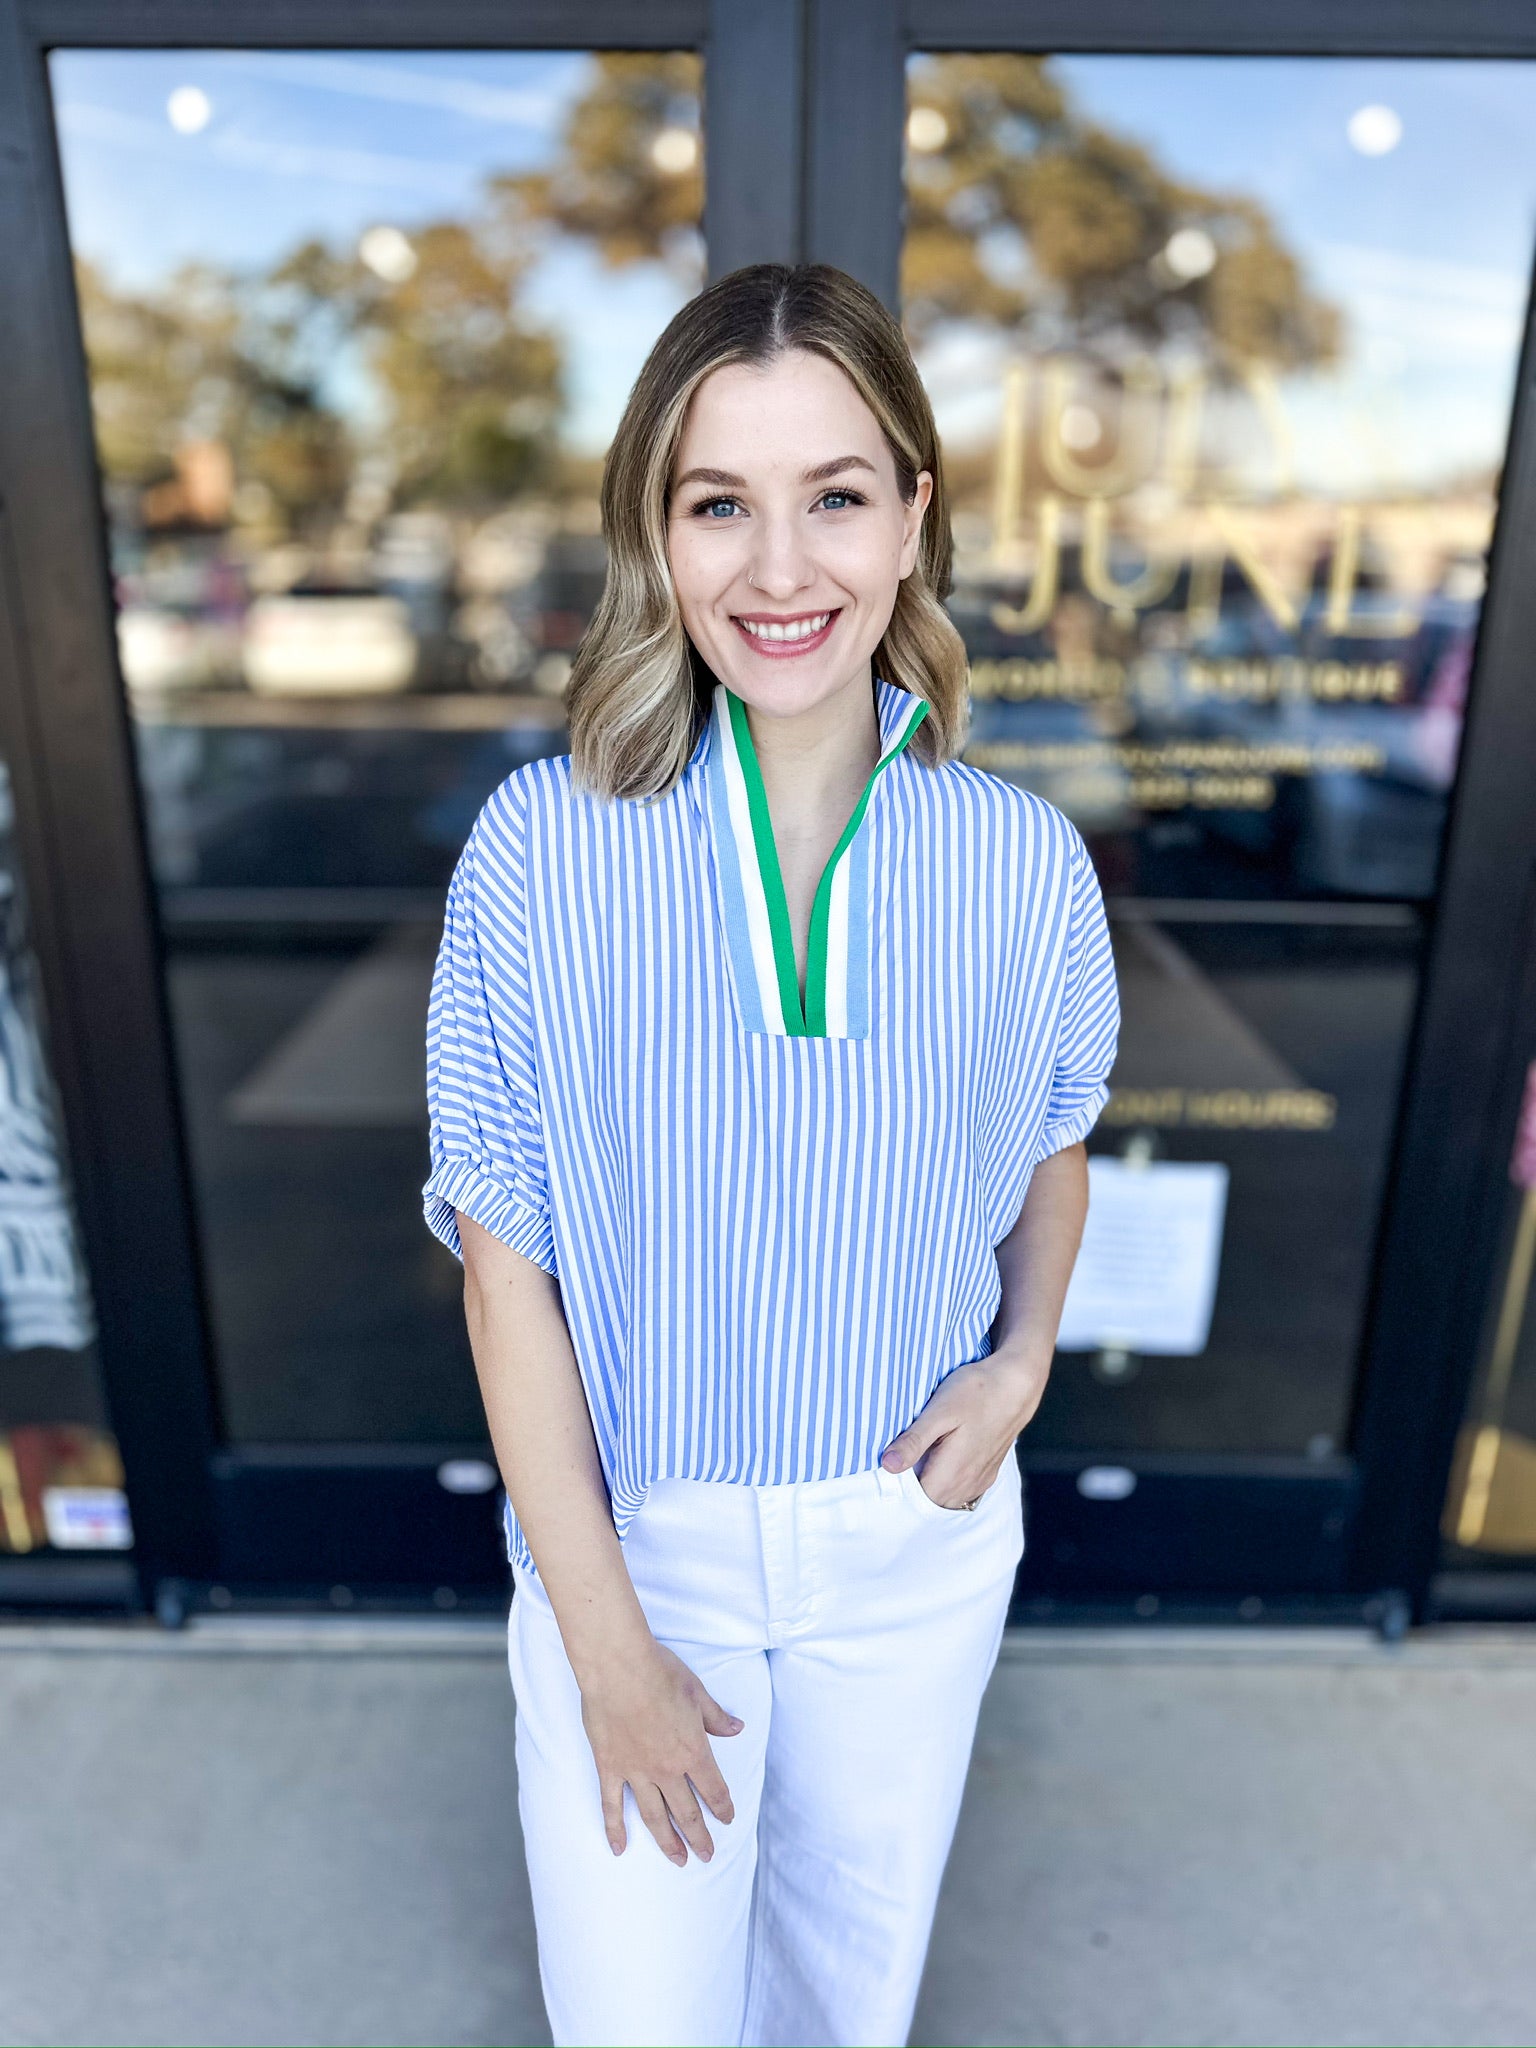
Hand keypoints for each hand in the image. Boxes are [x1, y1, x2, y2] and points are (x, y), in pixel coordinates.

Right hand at [579, 1638, 742, 1864]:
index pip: (713, 1788)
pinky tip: (619, 1848)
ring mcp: (636, 1771)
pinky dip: (615, 1828)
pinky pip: (612, 1804)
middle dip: (699, 1836)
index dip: (722, 1807)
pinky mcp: (609, 1767)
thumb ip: (716, 1717)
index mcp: (692, 1750)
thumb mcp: (697, 1692)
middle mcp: (666, 1769)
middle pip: (686, 1811)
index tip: (728, 1820)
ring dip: (668, 1841)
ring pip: (654, 1816)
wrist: (618, 1666)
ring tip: (678, 1860)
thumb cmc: (660, 1672)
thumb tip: (737, 1729)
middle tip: (707, 1856)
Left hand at [879, 1344, 1050, 1507]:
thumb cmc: (976, 1391)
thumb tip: (887, 1465)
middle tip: (902, 1454)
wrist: (1016, 1384)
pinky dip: (947, 1481)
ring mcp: (980, 1481)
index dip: (897, 1484)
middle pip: (929, 1500)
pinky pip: (961, 1490)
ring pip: (945, 1497)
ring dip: (930, 1483)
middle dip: (912, 1485)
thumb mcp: (939, 1411)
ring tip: (921, 1454)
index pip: (913, 1499)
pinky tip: (942, 1457)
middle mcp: (966, 1485)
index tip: (890, 1462)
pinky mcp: (988, 1473)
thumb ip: (914, 1441)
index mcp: (950, 1475)